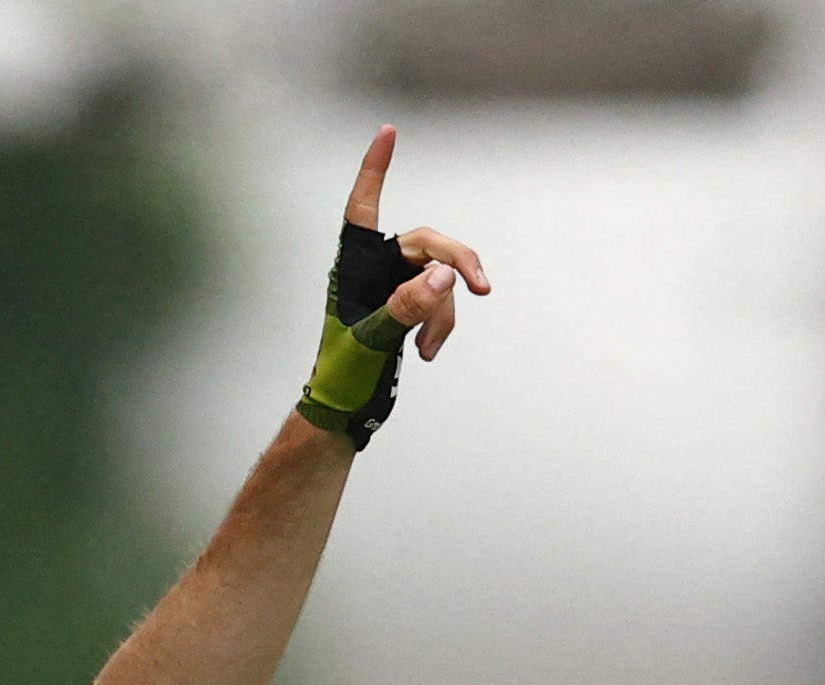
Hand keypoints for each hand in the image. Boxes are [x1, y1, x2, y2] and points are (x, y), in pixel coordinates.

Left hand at [342, 128, 489, 359]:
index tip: (387, 133)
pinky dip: (439, 325)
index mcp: (353, 266)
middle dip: (456, 263)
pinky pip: (439, 302)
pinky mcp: (408, 307)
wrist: (345, 411)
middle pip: (426, 244)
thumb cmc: (342, 376)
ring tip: (425, 348)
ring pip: (438, 279)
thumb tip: (443, 275)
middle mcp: (374, 269)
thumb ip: (405, 306)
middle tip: (482, 287)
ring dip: (442, 313)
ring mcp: (393, 288)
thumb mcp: (371, 341)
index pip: (364, 207)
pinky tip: (424, 352)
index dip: (375, 169)